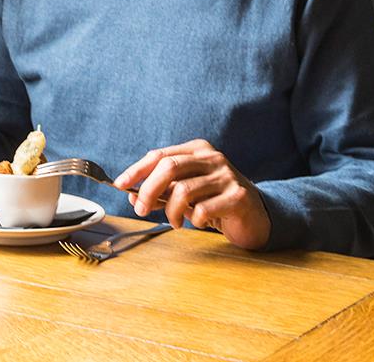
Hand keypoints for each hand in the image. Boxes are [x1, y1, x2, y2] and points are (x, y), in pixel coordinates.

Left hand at [114, 140, 270, 249]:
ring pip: (183, 191)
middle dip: (148, 190)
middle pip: (169, 167)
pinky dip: (193, 220)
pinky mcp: (238, 196)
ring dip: (171, 211)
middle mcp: (213, 158)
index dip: (136, 170)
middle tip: (140, 209)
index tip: (119, 185)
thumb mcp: (185, 193)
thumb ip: (161, 192)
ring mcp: (227, 176)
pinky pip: (203, 210)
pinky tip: (198, 223)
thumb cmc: (215, 202)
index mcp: (197, 150)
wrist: (254, 216)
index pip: (160, 155)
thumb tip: (131, 197)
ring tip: (175, 222)